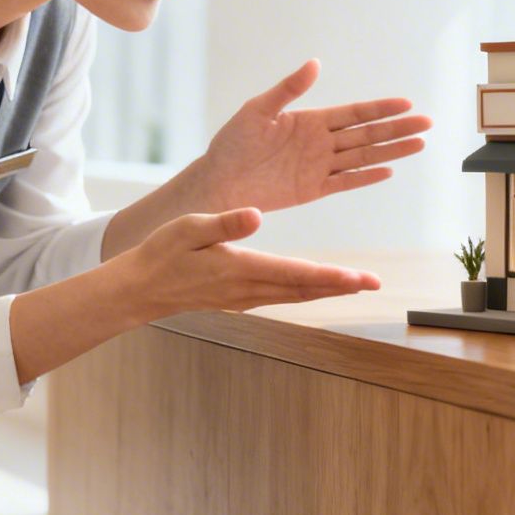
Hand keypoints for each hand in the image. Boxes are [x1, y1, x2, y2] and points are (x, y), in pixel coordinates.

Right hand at [123, 207, 380, 317]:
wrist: (140, 289)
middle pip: (305, 289)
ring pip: (296, 295)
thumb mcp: (189, 228)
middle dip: (341, 286)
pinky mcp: (240, 298)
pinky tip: (316, 286)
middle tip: (374, 283)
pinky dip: (305, 290)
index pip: (295, 273)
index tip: (359, 278)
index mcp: (240, 268)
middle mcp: (248, 288)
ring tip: (355, 284)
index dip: (330, 276)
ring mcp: (245, 297)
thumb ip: (225, 222)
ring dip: (327, 290)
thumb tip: (256, 215)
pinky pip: (282, 296)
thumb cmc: (162, 254)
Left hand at [193, 60, 430, 213]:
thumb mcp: (258, 110)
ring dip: (391, 151)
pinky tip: (388, 170)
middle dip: (397, 128)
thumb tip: (315, 64)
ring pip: (363, 157)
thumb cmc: (232, 143)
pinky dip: (366, 178)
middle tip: (426, 123)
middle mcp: (320, 142)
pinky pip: (345, 182)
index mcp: (309, 120)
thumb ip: (288, 89)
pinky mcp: (312, 189)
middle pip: (366, 134)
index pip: (353, 113)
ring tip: (418, 145)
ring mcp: (319, 167)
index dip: (380, 108)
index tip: (406, 103)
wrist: (218, 182)